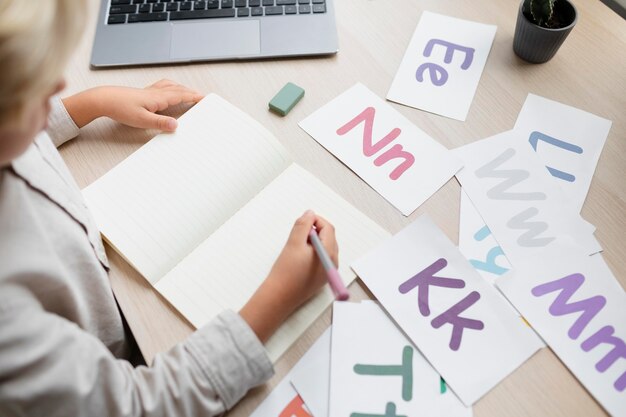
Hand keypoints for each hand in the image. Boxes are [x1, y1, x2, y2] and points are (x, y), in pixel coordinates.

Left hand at [62, 79, 203, 130]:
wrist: (103, 99)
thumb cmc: (120, 108)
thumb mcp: (141, 120)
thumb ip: (160, 123)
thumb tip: (176, 125)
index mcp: (158, 98)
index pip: (181, 95)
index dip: (195, 97)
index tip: (205, 98)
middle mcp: (156, 92)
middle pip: (178, 89)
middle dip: (191, 92)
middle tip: (201, 97)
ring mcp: (149, 91)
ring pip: (171, 86)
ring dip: (182, 88)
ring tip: (188, 92)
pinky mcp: (143, 92)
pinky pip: (162, 87)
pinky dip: (171, 87)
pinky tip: (167, 91)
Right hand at [239, 210, 338, 342]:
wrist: (279, 297)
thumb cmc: (286, 271)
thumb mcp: (293, 243)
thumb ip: (303, 226)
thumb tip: (310, 214)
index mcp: (329, 253)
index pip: (328, 229)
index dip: (316, 221)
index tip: (303, 220)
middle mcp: (333, 263)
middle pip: (329, 238)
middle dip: (315, 231)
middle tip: (299, 233)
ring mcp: (327, 272)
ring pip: (324, 248)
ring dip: (313, 241)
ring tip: (297, 245)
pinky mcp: (320, 278)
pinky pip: (321, 258)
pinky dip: (312, 252)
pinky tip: (298, 256)